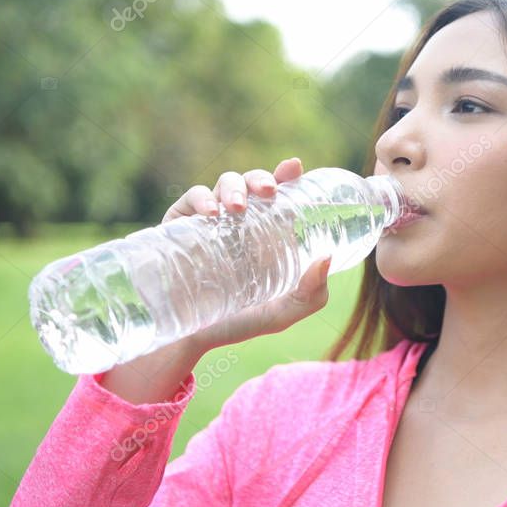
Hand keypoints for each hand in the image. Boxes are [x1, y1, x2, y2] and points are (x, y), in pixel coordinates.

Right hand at [162, 157, 332, 353]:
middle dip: (260, 178)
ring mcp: (209, 220)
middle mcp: (239, 221)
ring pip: (223, 185)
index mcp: (266, 231)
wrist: (190, 339)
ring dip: (234, 187)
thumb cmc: (239, 322)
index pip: (278, 194)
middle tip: (268, 191)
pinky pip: (190, 200)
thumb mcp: (283, 312)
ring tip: (238, 207)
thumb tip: (327, 258)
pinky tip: (210, 213)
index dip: (285, 175)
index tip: (294, 168)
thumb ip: (312, 294)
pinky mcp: (179, 225)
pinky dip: (201, 199)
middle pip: (251, 183)